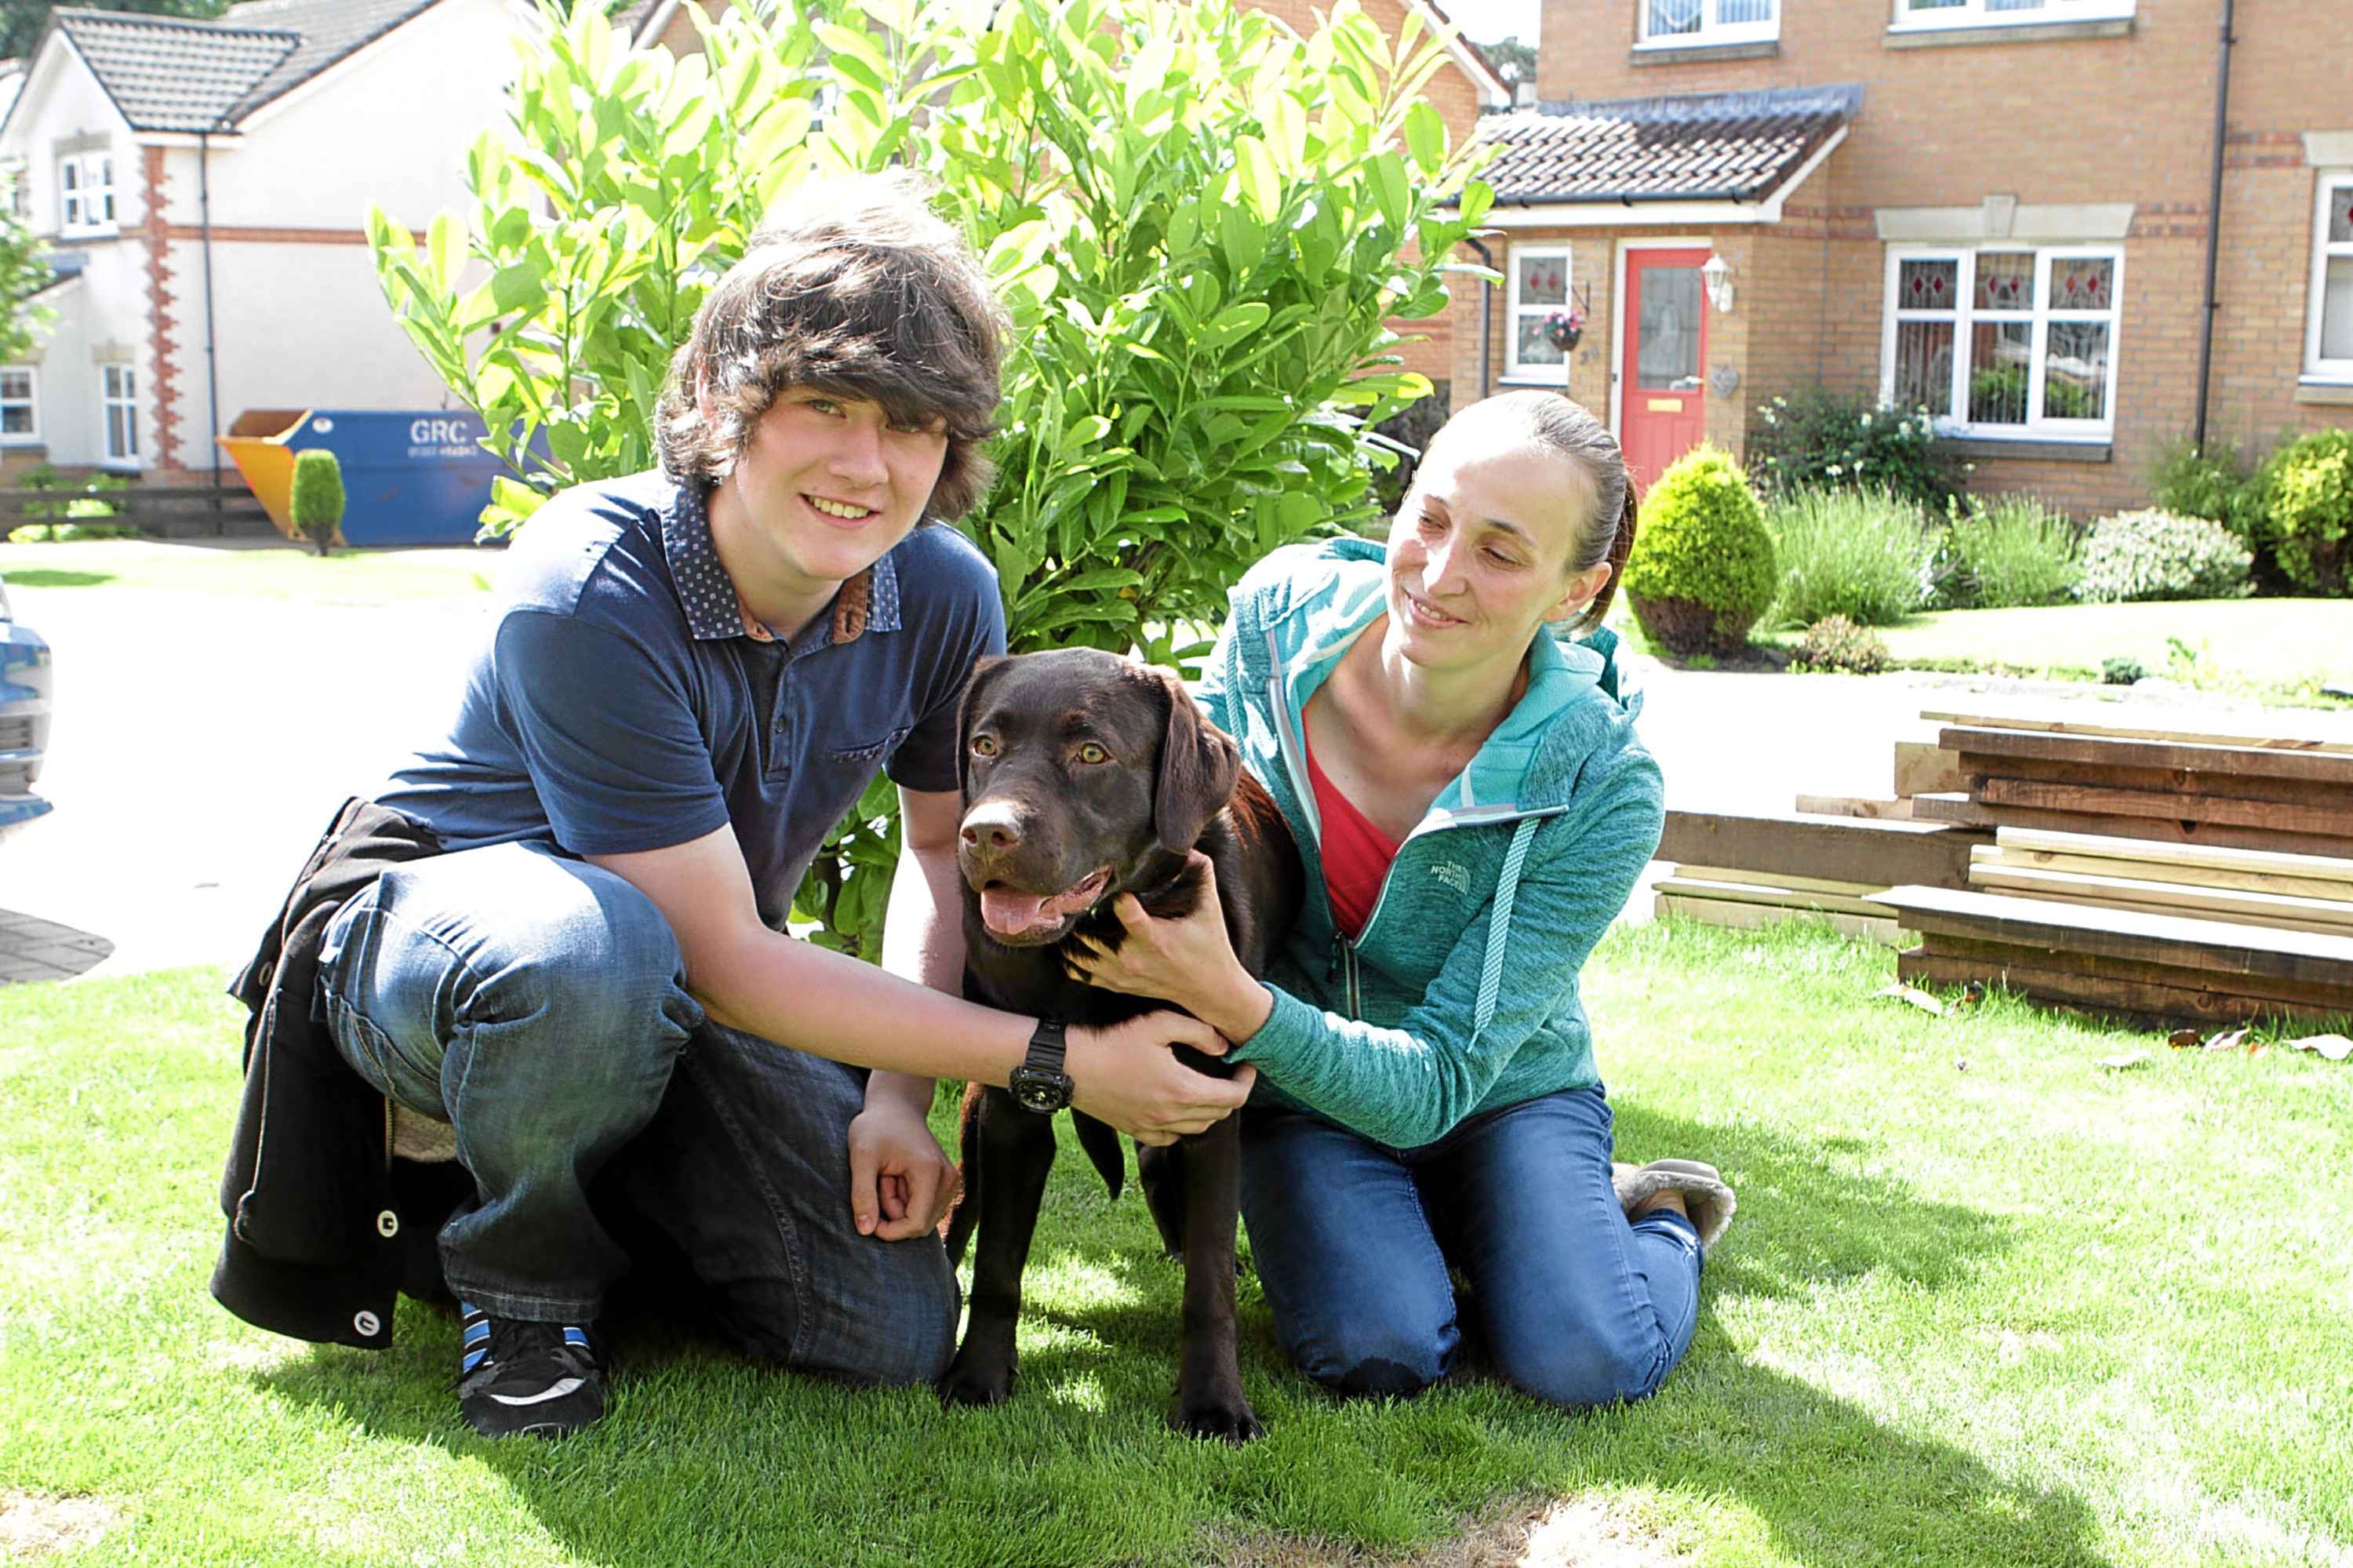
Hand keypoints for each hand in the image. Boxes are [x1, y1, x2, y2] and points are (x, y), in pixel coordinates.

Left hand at [847, 1079, 960, 1240]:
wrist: (897, 1106)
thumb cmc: (876, 1127)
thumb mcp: (861, 1157)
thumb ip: (862, 1194)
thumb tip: (866, 1231)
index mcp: (931, 1173)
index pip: (916, 1224)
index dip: (890, 1231)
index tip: (867, 1217)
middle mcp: (949, 1179)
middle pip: (919, 1224)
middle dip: (893, 1213)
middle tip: (880, 1180)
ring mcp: (951, 1181)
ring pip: (921, 1218)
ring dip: (898, 1206)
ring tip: (888, 1176)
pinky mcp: (947, 1182)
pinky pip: (924, 1208)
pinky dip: (905, 1200)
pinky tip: (898, 1177)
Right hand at [1065, 1010, 1254, 1146]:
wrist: (1072, 1066)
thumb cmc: (1114, 1041)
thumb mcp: (1159, 1023)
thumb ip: (1199, 1032)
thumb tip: (1223, 1047)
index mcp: (1183, 1090)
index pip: (1233, 1098)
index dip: (1247, 1081)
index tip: (1245, 1066)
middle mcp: (1171, 1115)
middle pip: (1219, 1115)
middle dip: (1231, 1094)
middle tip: (1229, 1074)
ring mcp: (1152, 1127)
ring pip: (1197, 1129)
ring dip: (1210, 1111)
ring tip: (1207, 1089)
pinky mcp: (1135, 1131)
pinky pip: (1170, 1139)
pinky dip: (1182, 1127)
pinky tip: (1177, 1108)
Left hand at [1066, 853, 1274, 1043]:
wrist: (1210, 989)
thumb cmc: (1210, 944)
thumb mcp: (1209, 907)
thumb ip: (1201, 871)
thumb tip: (1185, 844)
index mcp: (1153, 937)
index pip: (1122, 907)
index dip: (1113, 888)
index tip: (1110, 876)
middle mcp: (1132, 958)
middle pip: (1088, 931)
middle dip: (1082, 911)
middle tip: (1076, 891)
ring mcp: (1121, 974)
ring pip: (1078, 953)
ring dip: (1072, 934)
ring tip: (1070, 915)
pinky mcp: (1117, 984)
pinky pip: (1080, 973)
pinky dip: (1070, 957)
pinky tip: (1068, 941)